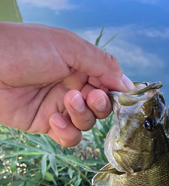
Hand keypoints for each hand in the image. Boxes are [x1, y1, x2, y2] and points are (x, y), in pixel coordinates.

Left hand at [0, 22, 134, 146]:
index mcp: (80, 64)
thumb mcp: (68, 47)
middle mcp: (72, 86)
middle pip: (102, 107)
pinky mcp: (45, 124)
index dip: (115, 92)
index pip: (109, 84)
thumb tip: (129, 84)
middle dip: (99, 104)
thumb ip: (102, 64)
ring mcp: (59, 106)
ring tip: (66, 101)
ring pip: (87, 123)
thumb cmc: (23, 48)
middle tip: (89, 96)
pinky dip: (67, 133)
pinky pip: (69, 137)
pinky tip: (54, 120)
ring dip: (82, 116)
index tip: (117, 94)